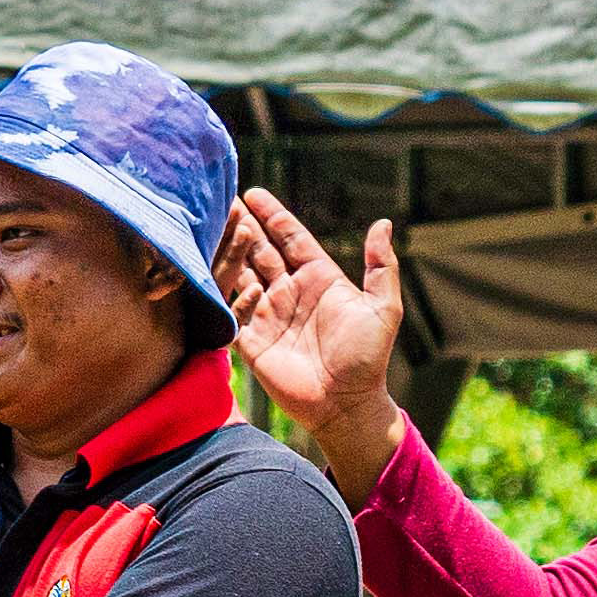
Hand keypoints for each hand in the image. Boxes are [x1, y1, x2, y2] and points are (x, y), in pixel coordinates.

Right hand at [217, 188, 408, 502]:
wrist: (346, 404)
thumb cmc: (368, 358)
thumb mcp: (382, 308)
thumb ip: (380, 267)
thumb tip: (384, 224)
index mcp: (318, 277)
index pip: (290, 237)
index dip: (272, 214)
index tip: (252, 192)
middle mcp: (290, 291)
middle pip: (260, 250)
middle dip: (242, 225)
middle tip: (221, 199)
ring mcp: (269, 314)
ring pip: (242, 273)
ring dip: (229, 250)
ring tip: (212, 225)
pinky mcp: (252, 340)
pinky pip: (234, 310)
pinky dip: (230, 293)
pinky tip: (225, 275)